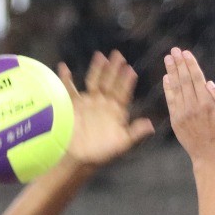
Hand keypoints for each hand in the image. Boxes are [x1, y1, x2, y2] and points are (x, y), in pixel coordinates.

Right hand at [58, 51, 154, 167]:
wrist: (80, 159)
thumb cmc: (102, 153)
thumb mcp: (121, 144)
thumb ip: (135, 133)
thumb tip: (151, 125)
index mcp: (117, 111)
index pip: (123, 93)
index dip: (127, 82)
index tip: (130, 70)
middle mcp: (104, 104)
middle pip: (110, 82)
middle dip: (114, 70)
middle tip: (119, 55)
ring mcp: (89, 103)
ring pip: (94, 81)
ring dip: (97, 69)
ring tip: (100, 56)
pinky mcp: (74, 106)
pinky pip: (70, 89)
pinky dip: (66, 79)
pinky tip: (64, 67)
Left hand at [163, 48, 214, 164]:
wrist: (209, 157)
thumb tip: (208, 82)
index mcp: (207, 103)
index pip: (197, 78)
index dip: (190, 64)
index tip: (185, 52)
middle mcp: (193, 107)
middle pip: (184, 80)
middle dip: (179, 64)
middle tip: (173, 51)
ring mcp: (182, 114)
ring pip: (176, 88)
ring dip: (171, 72)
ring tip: (168, 59)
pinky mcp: (175, 121)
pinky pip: (170, 101)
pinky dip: (168, 89)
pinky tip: (166, 78)